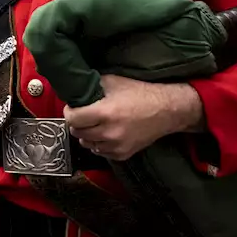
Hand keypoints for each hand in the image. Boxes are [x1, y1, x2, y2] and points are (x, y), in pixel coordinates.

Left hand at [64, 75, 203, 160]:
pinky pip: (100, 152)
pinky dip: (99, 143)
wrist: (166, 111)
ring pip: (87, 144)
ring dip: (87, 134)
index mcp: (105, 113)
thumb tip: (74, 90)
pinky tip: (106, 132)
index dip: (69, 111)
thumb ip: (91, 86)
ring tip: (96, 123)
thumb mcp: (113, 81)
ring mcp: (116, 146)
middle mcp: (109, 133)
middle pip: (77, 132)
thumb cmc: (139, 93)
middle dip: (77, 122)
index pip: (72, 119)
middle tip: (84, 114)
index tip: (73, 107)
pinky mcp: (123, 155)